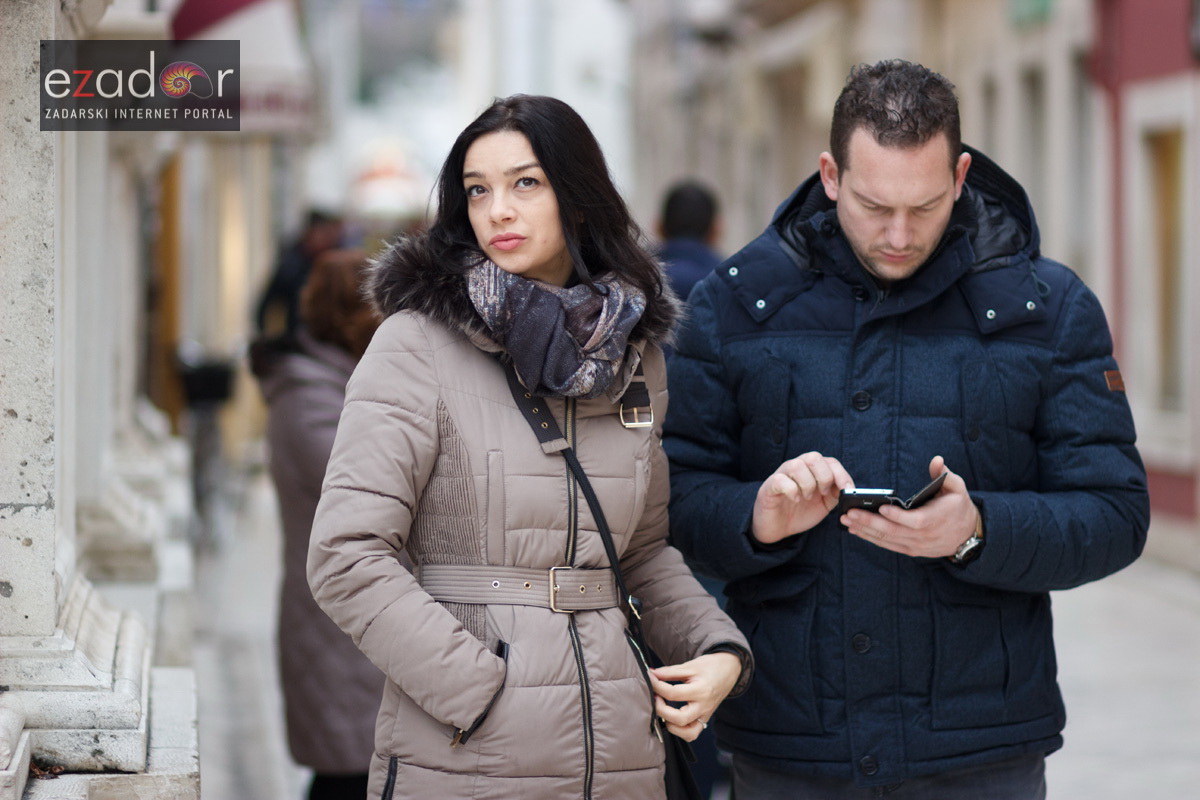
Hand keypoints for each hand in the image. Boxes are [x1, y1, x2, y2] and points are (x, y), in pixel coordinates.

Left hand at [648, 652, 741, 741]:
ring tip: (663, 709)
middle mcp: (704, 706)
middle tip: (654, 696)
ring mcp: (706, 715)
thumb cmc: (710, 666)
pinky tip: (672, 718)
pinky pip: (692, 733)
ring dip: (671, 724)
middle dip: (661, 709)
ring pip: (687, 732)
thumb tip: (651, 674)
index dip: (657, 686)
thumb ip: (670, 672)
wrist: (730, 670)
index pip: (673, 694)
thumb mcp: (690, 665)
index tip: (649, 677)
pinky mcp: (705, 719)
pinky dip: (680, 730)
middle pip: (679, 718)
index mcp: (701, 690)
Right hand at [752, 452, 854, 543]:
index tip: (848, 490)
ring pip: (797, 465)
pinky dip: (792, 491)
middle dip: (824, 477)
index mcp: (813, 470)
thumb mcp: (825, 503)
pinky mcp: (770, 485)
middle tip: (823, 494)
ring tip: (806, 498)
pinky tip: (795, 500)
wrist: (778, 527)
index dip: (842, 474)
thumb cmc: (801, 511)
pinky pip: (781, 480)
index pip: (831, 462)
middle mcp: (798, 467)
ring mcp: (782, 474)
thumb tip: (849, 489)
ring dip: (807, 484)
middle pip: (814, 457)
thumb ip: (837, 494)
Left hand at [840, 455, 977, 558]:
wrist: (966, 535)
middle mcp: (923, 535)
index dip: (898, 516)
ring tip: (847, 520)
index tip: (882, 507)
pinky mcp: (910, 550)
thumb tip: (937, 460)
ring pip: (887, 539)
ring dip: (865, 530)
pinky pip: (888, 545)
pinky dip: (871, 538)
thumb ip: (945, 474)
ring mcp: (915, 545)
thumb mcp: (956, 488)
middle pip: (893, 531)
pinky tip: (856, 530)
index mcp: (934, 519)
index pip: (915, 521)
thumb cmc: (958, 507)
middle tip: (850, 513)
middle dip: (869, 522)